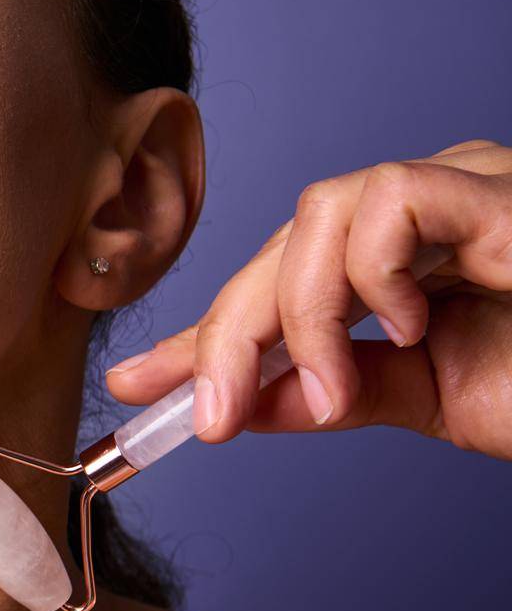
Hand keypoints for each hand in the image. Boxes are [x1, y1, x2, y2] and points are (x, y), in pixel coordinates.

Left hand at [104, 139, 511, 460]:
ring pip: (319, 214)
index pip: (276, 276)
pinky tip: (409, 326)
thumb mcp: (417, 399)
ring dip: (301, 316)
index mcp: (400, 256)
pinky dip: (370, 273)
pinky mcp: (497, 193)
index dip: (204, 332)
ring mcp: (463, 191)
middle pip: (282, 243)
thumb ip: (320, 392)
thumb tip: (223, 405)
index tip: (135, 390)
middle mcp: (424, 211)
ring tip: (336, 395)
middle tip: (210, 420)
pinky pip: (389, 199)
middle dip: (227, 335)